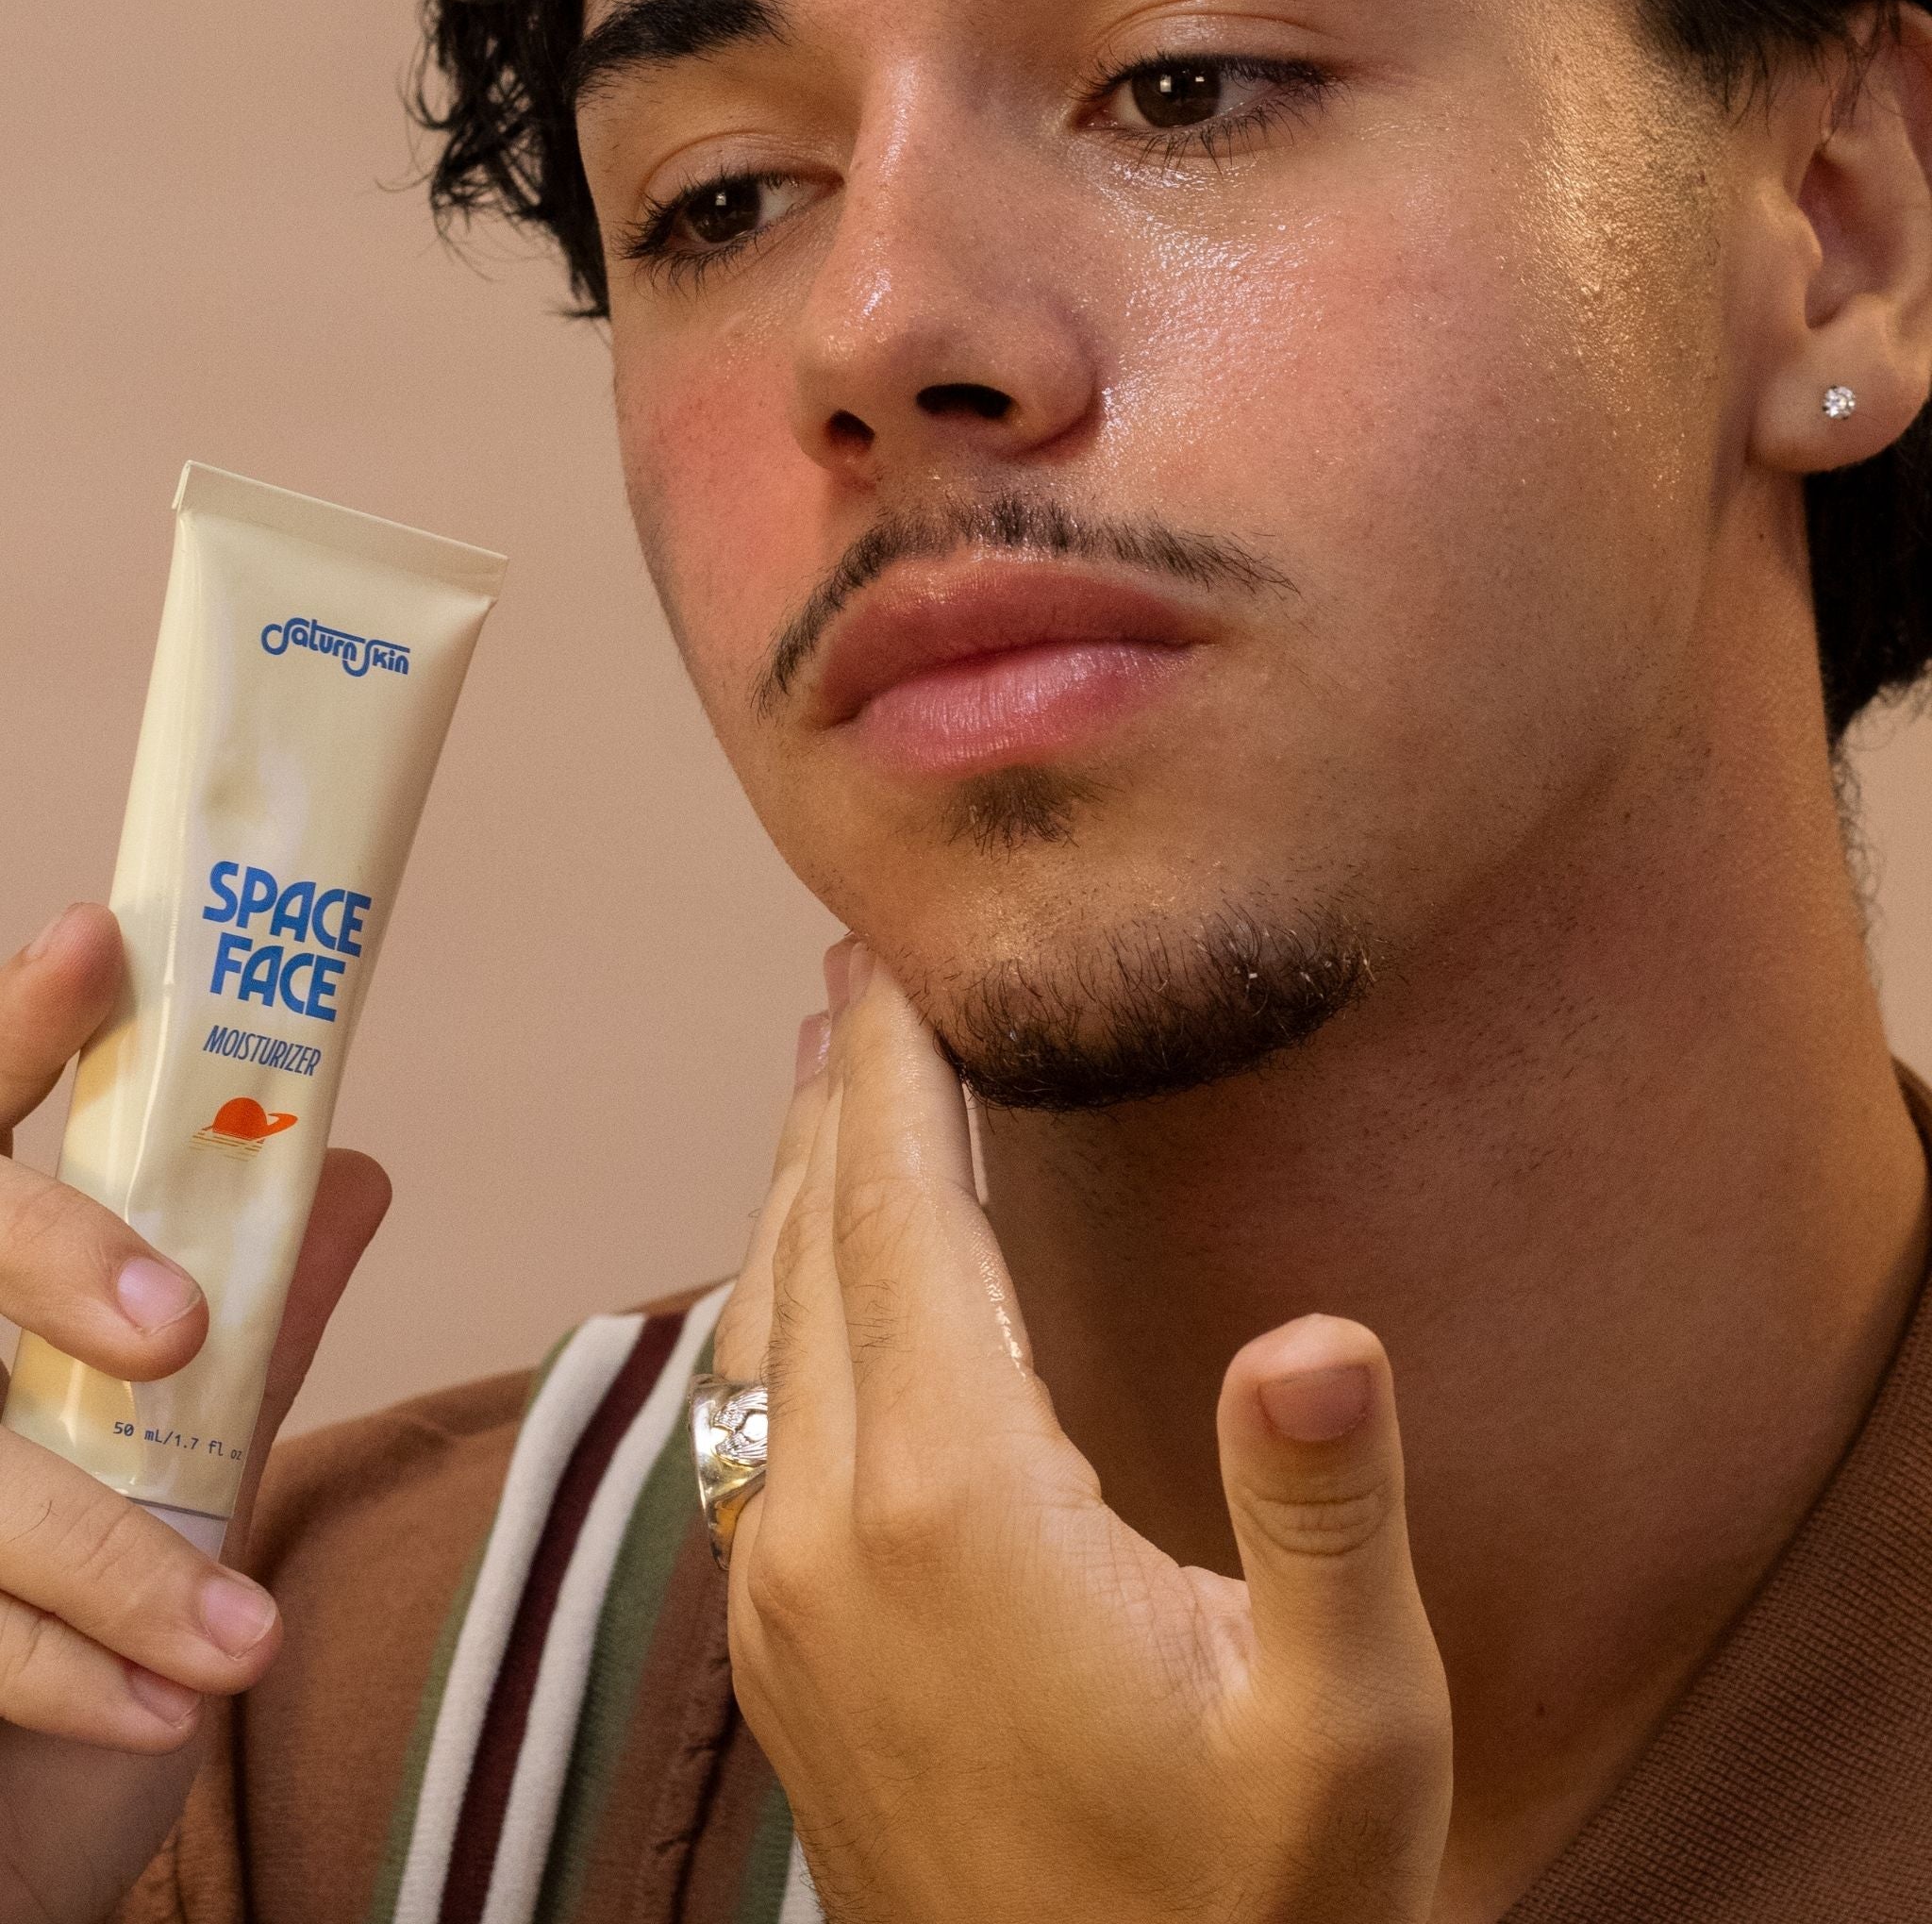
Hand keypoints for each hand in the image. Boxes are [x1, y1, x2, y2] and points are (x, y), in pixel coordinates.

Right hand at [0, 905, 389, 1923]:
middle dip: (52, 1258)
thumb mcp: (178, 1451)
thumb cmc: (72, 1592)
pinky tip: (173, 1706)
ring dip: (114, 1563)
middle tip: (180, 1324)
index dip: (19, 1021)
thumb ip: (250, 1319)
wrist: (2, 1816)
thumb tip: (352, 1173)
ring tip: (244, 1639)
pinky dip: (76, 1671)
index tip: (97, 939)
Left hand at [713, 944, 1451, 1923]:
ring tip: (826, 1090)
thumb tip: (1319, 1339)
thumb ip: (1323, 1518)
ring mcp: (783, 1603)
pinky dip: (782, 1305)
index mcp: (954, 1507)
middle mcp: (828, 1534)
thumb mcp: (1346, 1728)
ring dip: (796, 1194)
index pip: (905, 1219)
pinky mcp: (785, 1661)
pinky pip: (755, 1421)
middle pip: (813, 1249)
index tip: (892, 955)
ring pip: (764, 1331)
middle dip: (836, 1102)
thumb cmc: (1250, 1916)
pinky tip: (813, 1290)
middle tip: (853, 978)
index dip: (898, 1073)